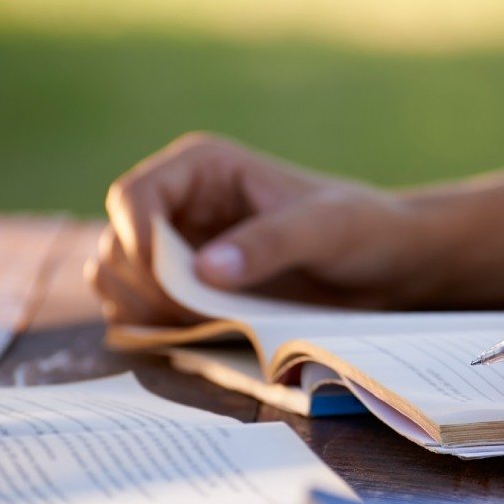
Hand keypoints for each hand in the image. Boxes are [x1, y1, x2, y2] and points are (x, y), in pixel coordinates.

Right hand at [85, 132, 438, 324]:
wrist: (385, 265)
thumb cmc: (361, 228)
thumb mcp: (325, 229)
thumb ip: (269, 244)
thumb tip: (205, 270)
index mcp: (202, 168)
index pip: (133, 197)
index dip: (136, 242)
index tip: (171, 284)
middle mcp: (179, 204)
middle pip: (118, 246)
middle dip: (142, 287)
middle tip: (192, 317)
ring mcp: (179, 248)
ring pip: (118, 281)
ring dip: (142, 312)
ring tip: (198, 326)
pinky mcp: (188, 288)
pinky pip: (142, 311)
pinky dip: (154, 329)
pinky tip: (196, 336)